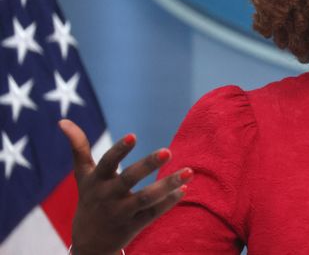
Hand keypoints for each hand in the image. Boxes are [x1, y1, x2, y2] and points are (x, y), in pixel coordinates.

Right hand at [59, 119, 191, 254]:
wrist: (89, 243)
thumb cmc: (90, 198)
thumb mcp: (83, 175)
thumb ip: (78, 148)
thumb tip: (62, 121)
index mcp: (97, 181)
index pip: (107, 163)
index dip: (119, 150)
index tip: (133, 135)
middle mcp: (108, 196)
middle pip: (129, 179)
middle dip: (147, 165)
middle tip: (168, 151)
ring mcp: (121, 212)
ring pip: (146, 199)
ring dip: (168, 185)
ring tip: (189, 171)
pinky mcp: (134, 226)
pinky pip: (154, 214)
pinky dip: (169, 202)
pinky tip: (184, 188)